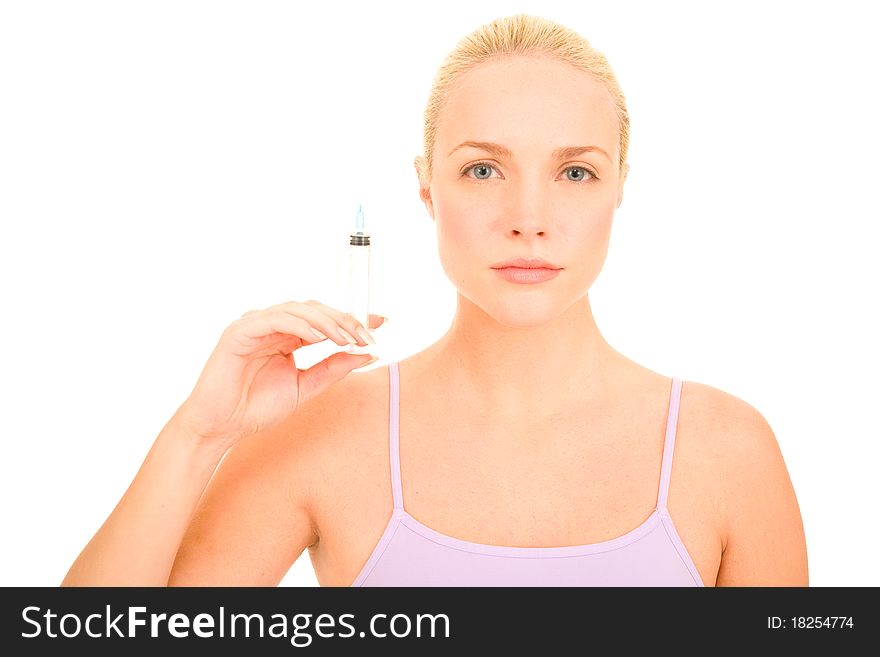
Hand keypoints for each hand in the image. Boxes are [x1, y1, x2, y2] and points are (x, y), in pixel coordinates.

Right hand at [174, 300, 385, 447]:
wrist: (222, 428)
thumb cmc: (256, 408)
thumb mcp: (305, 387)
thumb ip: (332, 369)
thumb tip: (367, 354)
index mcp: (288, 337)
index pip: (325, 319)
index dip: (353, 318)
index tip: (382, 323)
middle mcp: (273, 327)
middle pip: (315, 309)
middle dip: (345, 319)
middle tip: (367, 334)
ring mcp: (255, 326)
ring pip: (298, 310)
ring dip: (326, 321)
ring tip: (347, 337)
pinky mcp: (239, 332)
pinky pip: (273, 319)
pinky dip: (298, 324)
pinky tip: (317, 337)